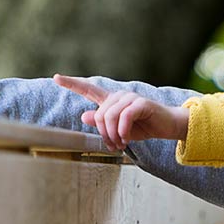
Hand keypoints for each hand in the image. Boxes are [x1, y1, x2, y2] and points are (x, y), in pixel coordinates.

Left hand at [53, 74, 189, 150]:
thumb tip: (84, 116)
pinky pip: (124, 117)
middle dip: (103, 134)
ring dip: (113, 135)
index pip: (88, 89)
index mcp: (111, 101)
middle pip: (98, 114)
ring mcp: (130, 97)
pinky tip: (126, 138)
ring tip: (120, 143)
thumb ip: (101, 124)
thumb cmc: (143, 127)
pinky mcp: (140, 103)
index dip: (72, 84)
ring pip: (109, 116)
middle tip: (113, 146)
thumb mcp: (118, 129)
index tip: (56, 78)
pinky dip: (122, 131)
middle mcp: (118, 96)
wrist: (167, 126)